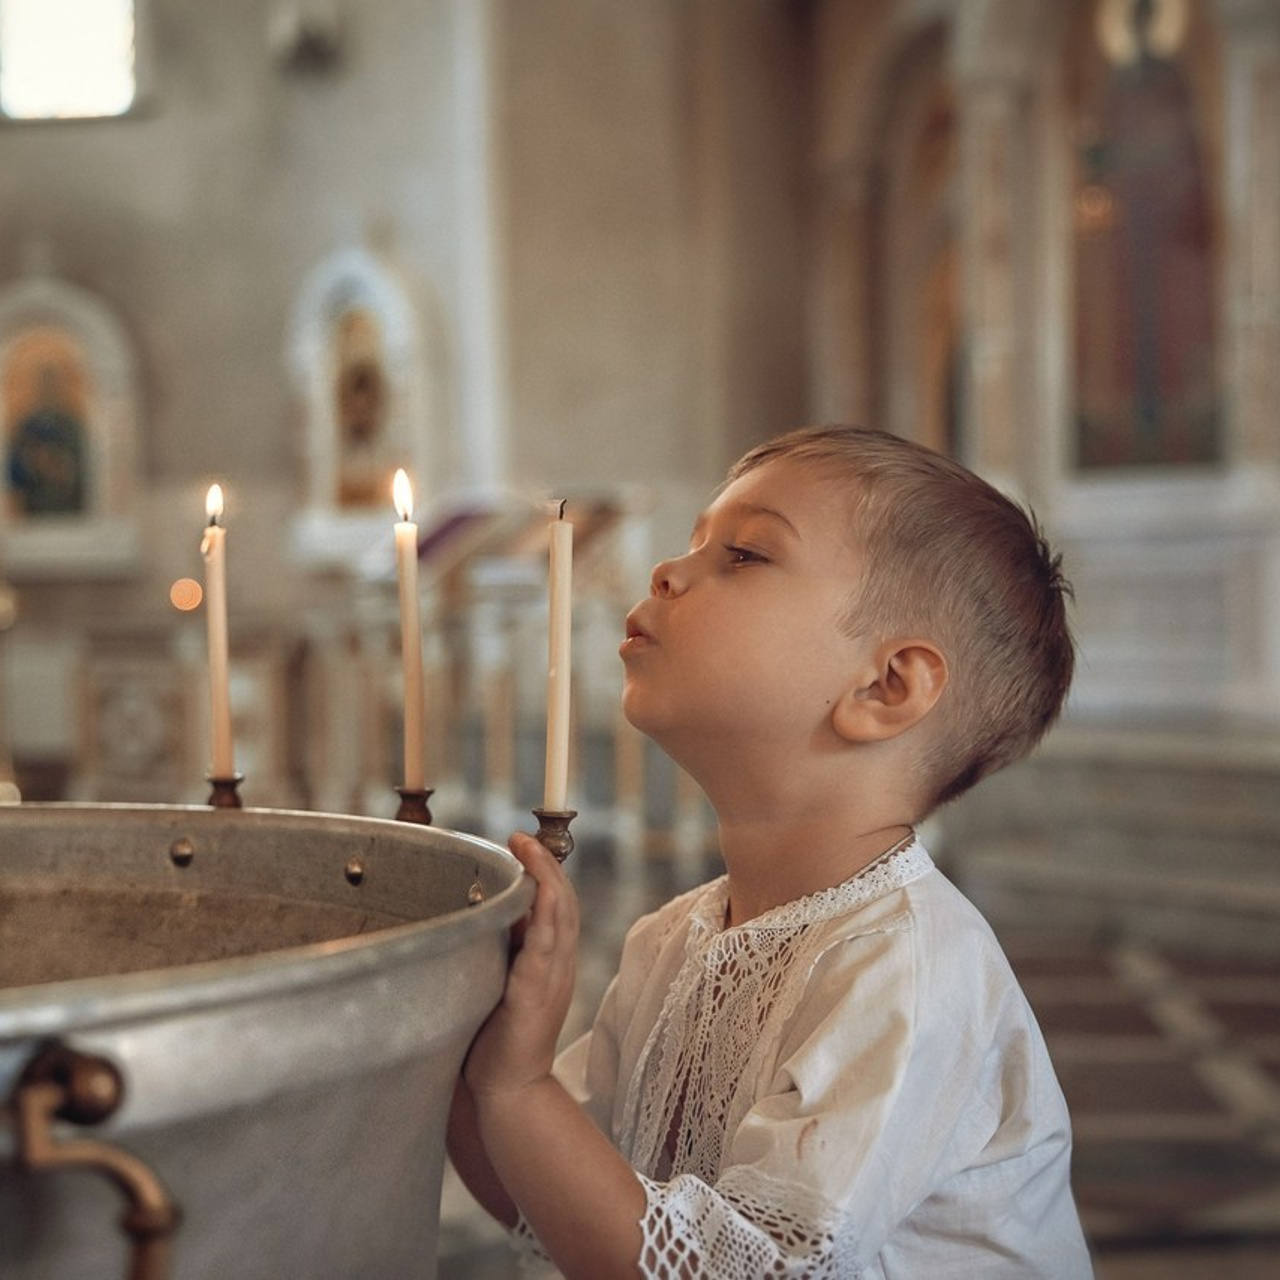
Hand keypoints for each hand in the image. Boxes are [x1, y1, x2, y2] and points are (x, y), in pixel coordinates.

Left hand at [463, 831, 579, 1099]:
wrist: (507, 1092)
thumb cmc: (495, 1044)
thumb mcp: (499, 987)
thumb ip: (498, 956)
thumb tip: (477, 920)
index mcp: (552, 964)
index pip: (559, 908)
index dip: (546, 874)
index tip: (524, 847)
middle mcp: (560, 965)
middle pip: (565, 901)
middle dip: (546, 864)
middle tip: (522, 837)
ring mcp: (552, 977)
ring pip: (561, 913)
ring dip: (545, 875)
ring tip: (526, 847)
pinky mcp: (537, 991)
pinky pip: (548, 940)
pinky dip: (545, 908)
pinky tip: (535, 886)